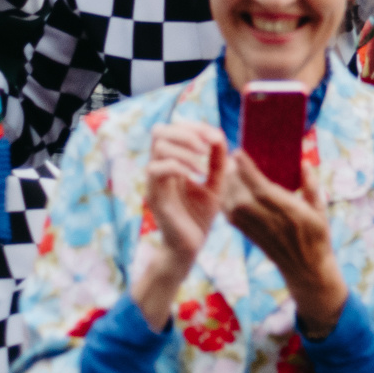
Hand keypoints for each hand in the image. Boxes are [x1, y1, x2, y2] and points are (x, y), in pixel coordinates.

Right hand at [136, 122, 226, 326]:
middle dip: (186, 131)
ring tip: (203, 165)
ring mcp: (155, 181)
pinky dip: (179, 165)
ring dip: (185, 148)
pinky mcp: (154, 195)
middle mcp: (160, 169)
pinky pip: (156, 169)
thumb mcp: (216, 183)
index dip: (195, 126)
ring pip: (158, 146)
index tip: (216, 137)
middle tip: (207, 146)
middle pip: (159, 131)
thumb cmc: (200, 216)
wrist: (190, 246)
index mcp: (173, 163)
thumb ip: (217, 161)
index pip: (173, 129)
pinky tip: (197, 175)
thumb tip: (219, 136)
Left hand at [216, 152, 347, 336]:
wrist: (306, 269)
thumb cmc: (318, 236)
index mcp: (292, 213)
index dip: (248, 172)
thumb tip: (304, 162)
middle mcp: (271, 222)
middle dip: (232, 175)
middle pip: (242, 197)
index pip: (264, 190)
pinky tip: (226, 189)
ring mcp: (258, 230)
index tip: (238, 153)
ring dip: (227, 187)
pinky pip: (230, 216)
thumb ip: (312, 186)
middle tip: (229, 156)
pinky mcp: (249, 236)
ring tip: (227, 170)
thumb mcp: (322, 211)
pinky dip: (225, 200)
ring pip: (233, 206)